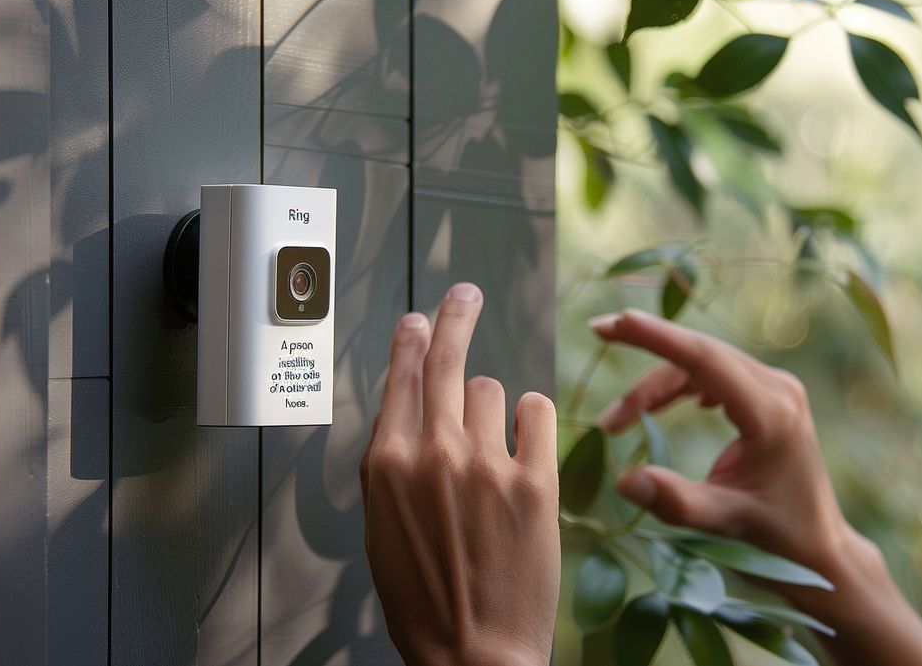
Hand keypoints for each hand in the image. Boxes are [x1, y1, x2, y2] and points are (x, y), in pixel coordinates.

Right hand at [362, 283, 559, 665]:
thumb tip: (413, 418)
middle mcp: (433, 452)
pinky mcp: (535, 481)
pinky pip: (538, 411)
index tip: (419, 320)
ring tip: (493, 447)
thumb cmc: (424, 600)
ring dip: (493, 406)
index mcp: (387, 464)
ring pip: (492, 389)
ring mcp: (485, 463)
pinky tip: (527, 436)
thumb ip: (395, 466)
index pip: (399, 378)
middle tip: (464, 293)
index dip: (411, 341)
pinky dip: (533, 417)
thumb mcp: (383, 527)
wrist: (474, 654)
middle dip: (455, 316)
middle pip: (445, 358)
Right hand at [592, 309, 921, 665]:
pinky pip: (714, 371)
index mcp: (770, 414)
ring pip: (703, 361)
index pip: (705, 360)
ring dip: (657, 381)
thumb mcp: (724, 522)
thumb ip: (676, 502)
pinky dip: (678, 382)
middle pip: (700, 353)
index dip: (658, 338)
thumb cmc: (775, 533)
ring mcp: (775, 387)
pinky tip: (657, 405)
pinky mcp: (768, 393)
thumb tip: (623, 479)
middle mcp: (777, 388)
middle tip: (599, 329)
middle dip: (649, 341)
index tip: (616, 322)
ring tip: (617, 420)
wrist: (818, 540)